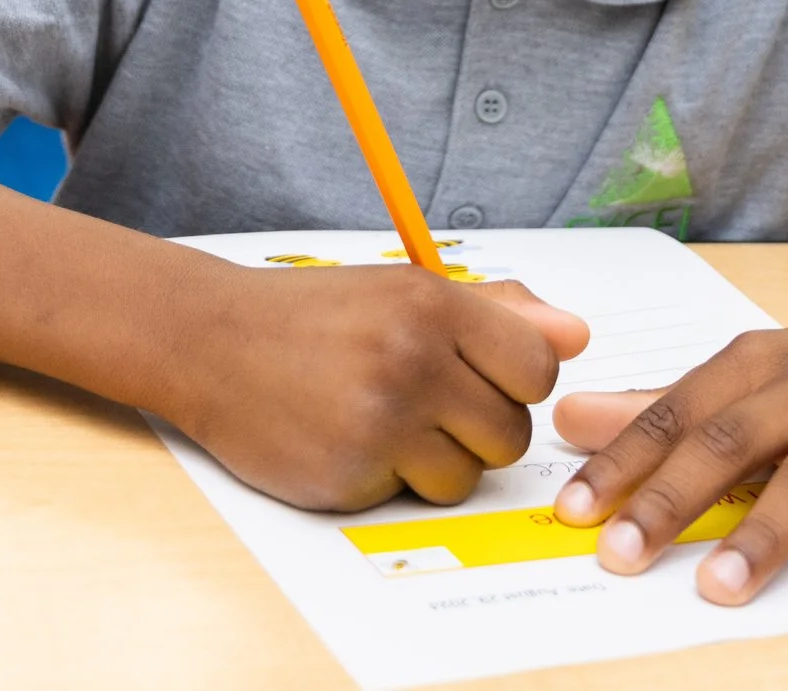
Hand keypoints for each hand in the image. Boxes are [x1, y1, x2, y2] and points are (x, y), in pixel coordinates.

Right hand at [170, 264, 589, 510]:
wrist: (209, 340)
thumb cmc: (313, 315)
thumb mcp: (403, 289)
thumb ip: (497, 309)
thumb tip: (577, 334)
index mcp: (432, 303)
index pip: (538, 365)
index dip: (516, 381)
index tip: (478, 376)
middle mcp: (412, 358)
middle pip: (511, 432)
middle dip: (478, 428)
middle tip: (425, 403)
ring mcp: (381, 420)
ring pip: (468, 476)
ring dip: (437, 461)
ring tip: (385, 422)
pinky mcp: (351, 473)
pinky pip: (412, 497)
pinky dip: (390, 480)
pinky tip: (349, 440)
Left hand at [549, 313, 787, 610]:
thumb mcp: (741, 374)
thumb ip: (657, 406)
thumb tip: (567, 422)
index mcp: (756, 361)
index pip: (676, 413)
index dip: (622, 460)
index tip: (575, 511)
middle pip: (734, 443)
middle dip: (674, 499)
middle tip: (623, 554)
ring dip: (765, 533)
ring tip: (718, 586)